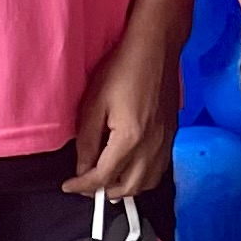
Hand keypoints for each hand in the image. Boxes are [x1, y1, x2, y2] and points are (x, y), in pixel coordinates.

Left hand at [64, 29, 181, 199]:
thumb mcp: (93, 103)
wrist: (156, 49)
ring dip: (125, 189)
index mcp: (130, 139)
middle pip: (128, 189)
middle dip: (104, 191)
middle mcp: (152, 147)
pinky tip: (130, 168)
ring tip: (107, 180)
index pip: (103, 177)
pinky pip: (159, 170)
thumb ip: (87, 141)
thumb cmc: (123, 69)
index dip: (82, 185)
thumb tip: (82, 167)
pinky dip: (142, 178)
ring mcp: (166, 143)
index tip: (68, 186)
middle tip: (85, 184)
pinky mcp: (172, 136)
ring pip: (147, 184)